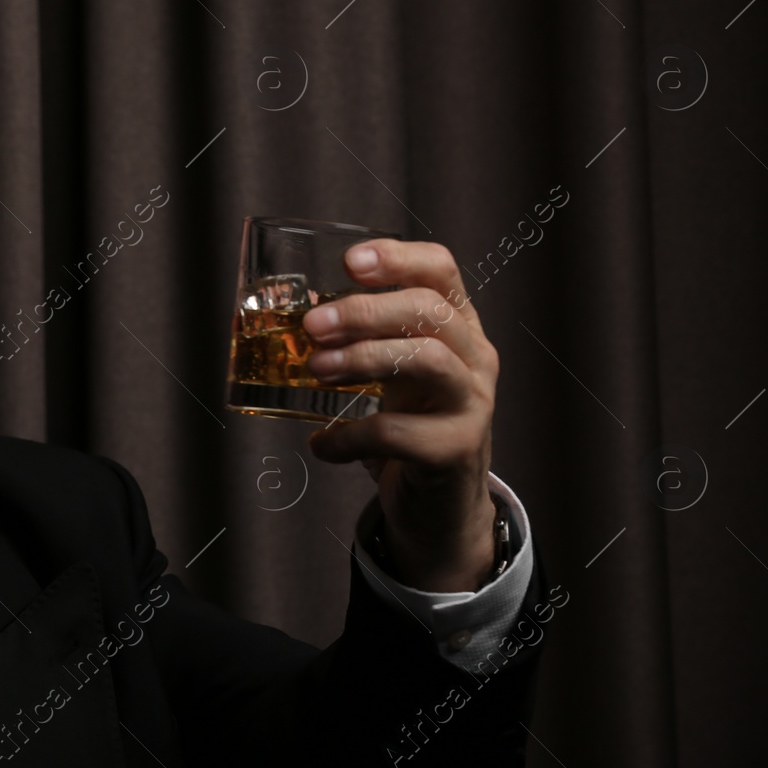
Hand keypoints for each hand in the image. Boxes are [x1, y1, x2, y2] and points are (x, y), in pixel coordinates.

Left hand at [301, 239, 498, 592]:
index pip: (442, 271)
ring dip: (363, 358)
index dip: (399, 258)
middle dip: (366, 311)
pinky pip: (399, 434)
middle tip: (313, 325)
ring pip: (428, 360)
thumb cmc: (410, 430)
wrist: (442, 509)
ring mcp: (473, 404)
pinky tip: (322, 444)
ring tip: (316, 370)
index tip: (350, 262)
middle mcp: (475, 358)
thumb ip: (360, 344)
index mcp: (458, 328)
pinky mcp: (457, 451)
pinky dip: (350, 436)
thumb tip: (292, 322)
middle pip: (430, 311)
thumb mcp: (392, 376)